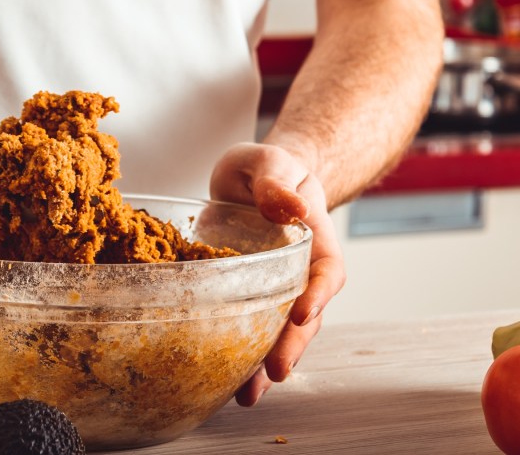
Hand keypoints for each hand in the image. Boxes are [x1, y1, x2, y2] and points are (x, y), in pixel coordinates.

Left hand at [210, 142, 345, 405]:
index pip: (327, 271)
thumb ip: (276, 180)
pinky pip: (250, 326)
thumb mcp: (270, 161)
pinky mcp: (249, 294)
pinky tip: (227, 382)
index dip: (320, 294)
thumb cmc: (267, 168)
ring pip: (280, 330)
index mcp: (314, 238)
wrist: (254, 179)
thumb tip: (290, 206)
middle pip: (307, 314)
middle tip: (276, 372)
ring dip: (266, 363)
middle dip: (293, 344)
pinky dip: (241, 354)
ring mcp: (276, 286)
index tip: (303, 312)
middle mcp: (300, 269)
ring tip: (248, 395)